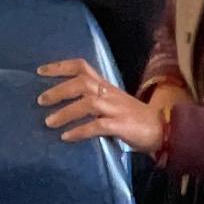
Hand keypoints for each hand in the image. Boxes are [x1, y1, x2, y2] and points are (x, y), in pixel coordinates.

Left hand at [40, 58, 166, 150]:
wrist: (163, 129)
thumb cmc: (134, 118)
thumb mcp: (113, 103)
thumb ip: (94, 101)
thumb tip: (66, 105)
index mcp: (106, 86)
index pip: (82, 67)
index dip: (60, 66)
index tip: (40, 71)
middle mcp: (109, 93)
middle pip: (82, 83)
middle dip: (59, 90)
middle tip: (40, 100)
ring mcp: (116, 109)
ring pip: (88, 103)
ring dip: (66, 112)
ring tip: (49, 122)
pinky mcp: (121, 125)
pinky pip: (97, 126)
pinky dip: (80, 131)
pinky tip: (66, 137)